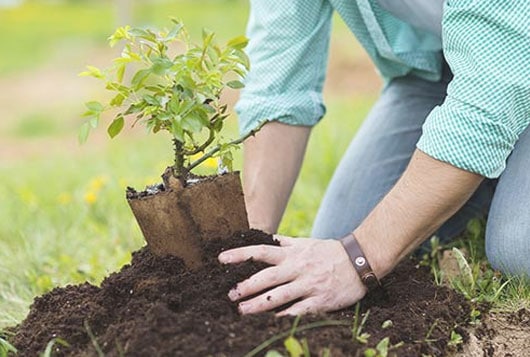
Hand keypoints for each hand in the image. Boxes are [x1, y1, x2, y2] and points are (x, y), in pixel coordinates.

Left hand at [218, 235, 366, 315]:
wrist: (360, 261)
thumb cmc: (329, 252)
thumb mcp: (306, 243)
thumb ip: (285, 243)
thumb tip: (266, 236)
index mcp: (292, 254)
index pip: (261, 251)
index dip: (240, 254)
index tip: (221, 258)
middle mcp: (298, 268)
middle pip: (267, 276)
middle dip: (246, 286)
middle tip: (230, 295)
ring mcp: (309, 285)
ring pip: (280, 295)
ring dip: (259, 304)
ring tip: (242, 311)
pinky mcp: (320, 300)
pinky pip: (299, 310)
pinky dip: (285, 316)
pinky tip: (271, 322)